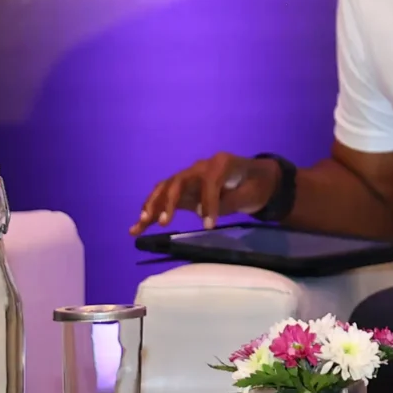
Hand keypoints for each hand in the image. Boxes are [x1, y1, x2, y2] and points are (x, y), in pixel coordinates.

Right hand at [133, 152, 280, 233]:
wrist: (256, 177)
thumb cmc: (255, 184)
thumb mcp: (251, 192)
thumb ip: (230, 200)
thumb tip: (202, 211)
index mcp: (221, 164)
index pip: (209, 182)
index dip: (208, 203)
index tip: (209, 225)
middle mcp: (200, 167)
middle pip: (179, 180)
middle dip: (169, 201)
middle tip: (165, 222)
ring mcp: (188, 177)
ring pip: (164, 188)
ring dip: (151, 206)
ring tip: (141, 223)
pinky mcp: (182, 190)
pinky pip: (162, 198)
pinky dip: (150, 212)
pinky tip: (136, 228)